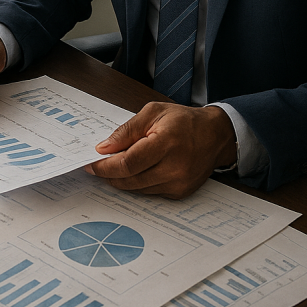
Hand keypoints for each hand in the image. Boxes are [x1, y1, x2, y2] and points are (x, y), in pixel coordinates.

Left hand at [85, 102, 236, 198]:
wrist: (215, 136)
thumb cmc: (183, 121)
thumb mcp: (153, 113)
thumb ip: (127, 130)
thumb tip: (104, 147)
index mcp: (166, 142)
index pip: (128, 162)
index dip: (106, 165)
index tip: (91, 163)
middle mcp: (174, 167)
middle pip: (130, 179)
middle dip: (109, 174)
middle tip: (97, 166)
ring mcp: (178, 183)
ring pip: (137, 188)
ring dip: (121, 180)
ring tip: (113, 166)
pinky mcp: (180, 193)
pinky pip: (149, 192)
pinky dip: (137, 183)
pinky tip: (134, 171)